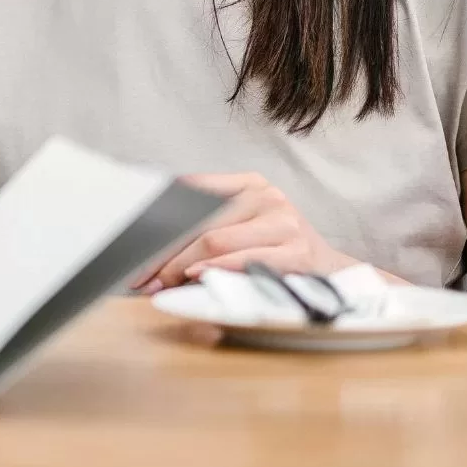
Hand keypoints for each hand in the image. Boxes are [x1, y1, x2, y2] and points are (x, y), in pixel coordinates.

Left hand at [135, 172, 356, 292]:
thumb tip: (151, 236)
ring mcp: (284, 223)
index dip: (159, 219)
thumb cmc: (277, 248)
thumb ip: (209, 220)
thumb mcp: (247, 222)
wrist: (332, 271)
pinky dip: (215, 269)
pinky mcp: (296, 252)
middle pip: (199, 221)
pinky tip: (194, 277)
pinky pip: (244, 259)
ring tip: (158, 282)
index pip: (192, 194)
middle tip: (139, 274)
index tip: (133, 242)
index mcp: (250, 183)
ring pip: (215, 239)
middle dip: (164, 252)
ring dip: (180, 265)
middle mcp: (268, 197)